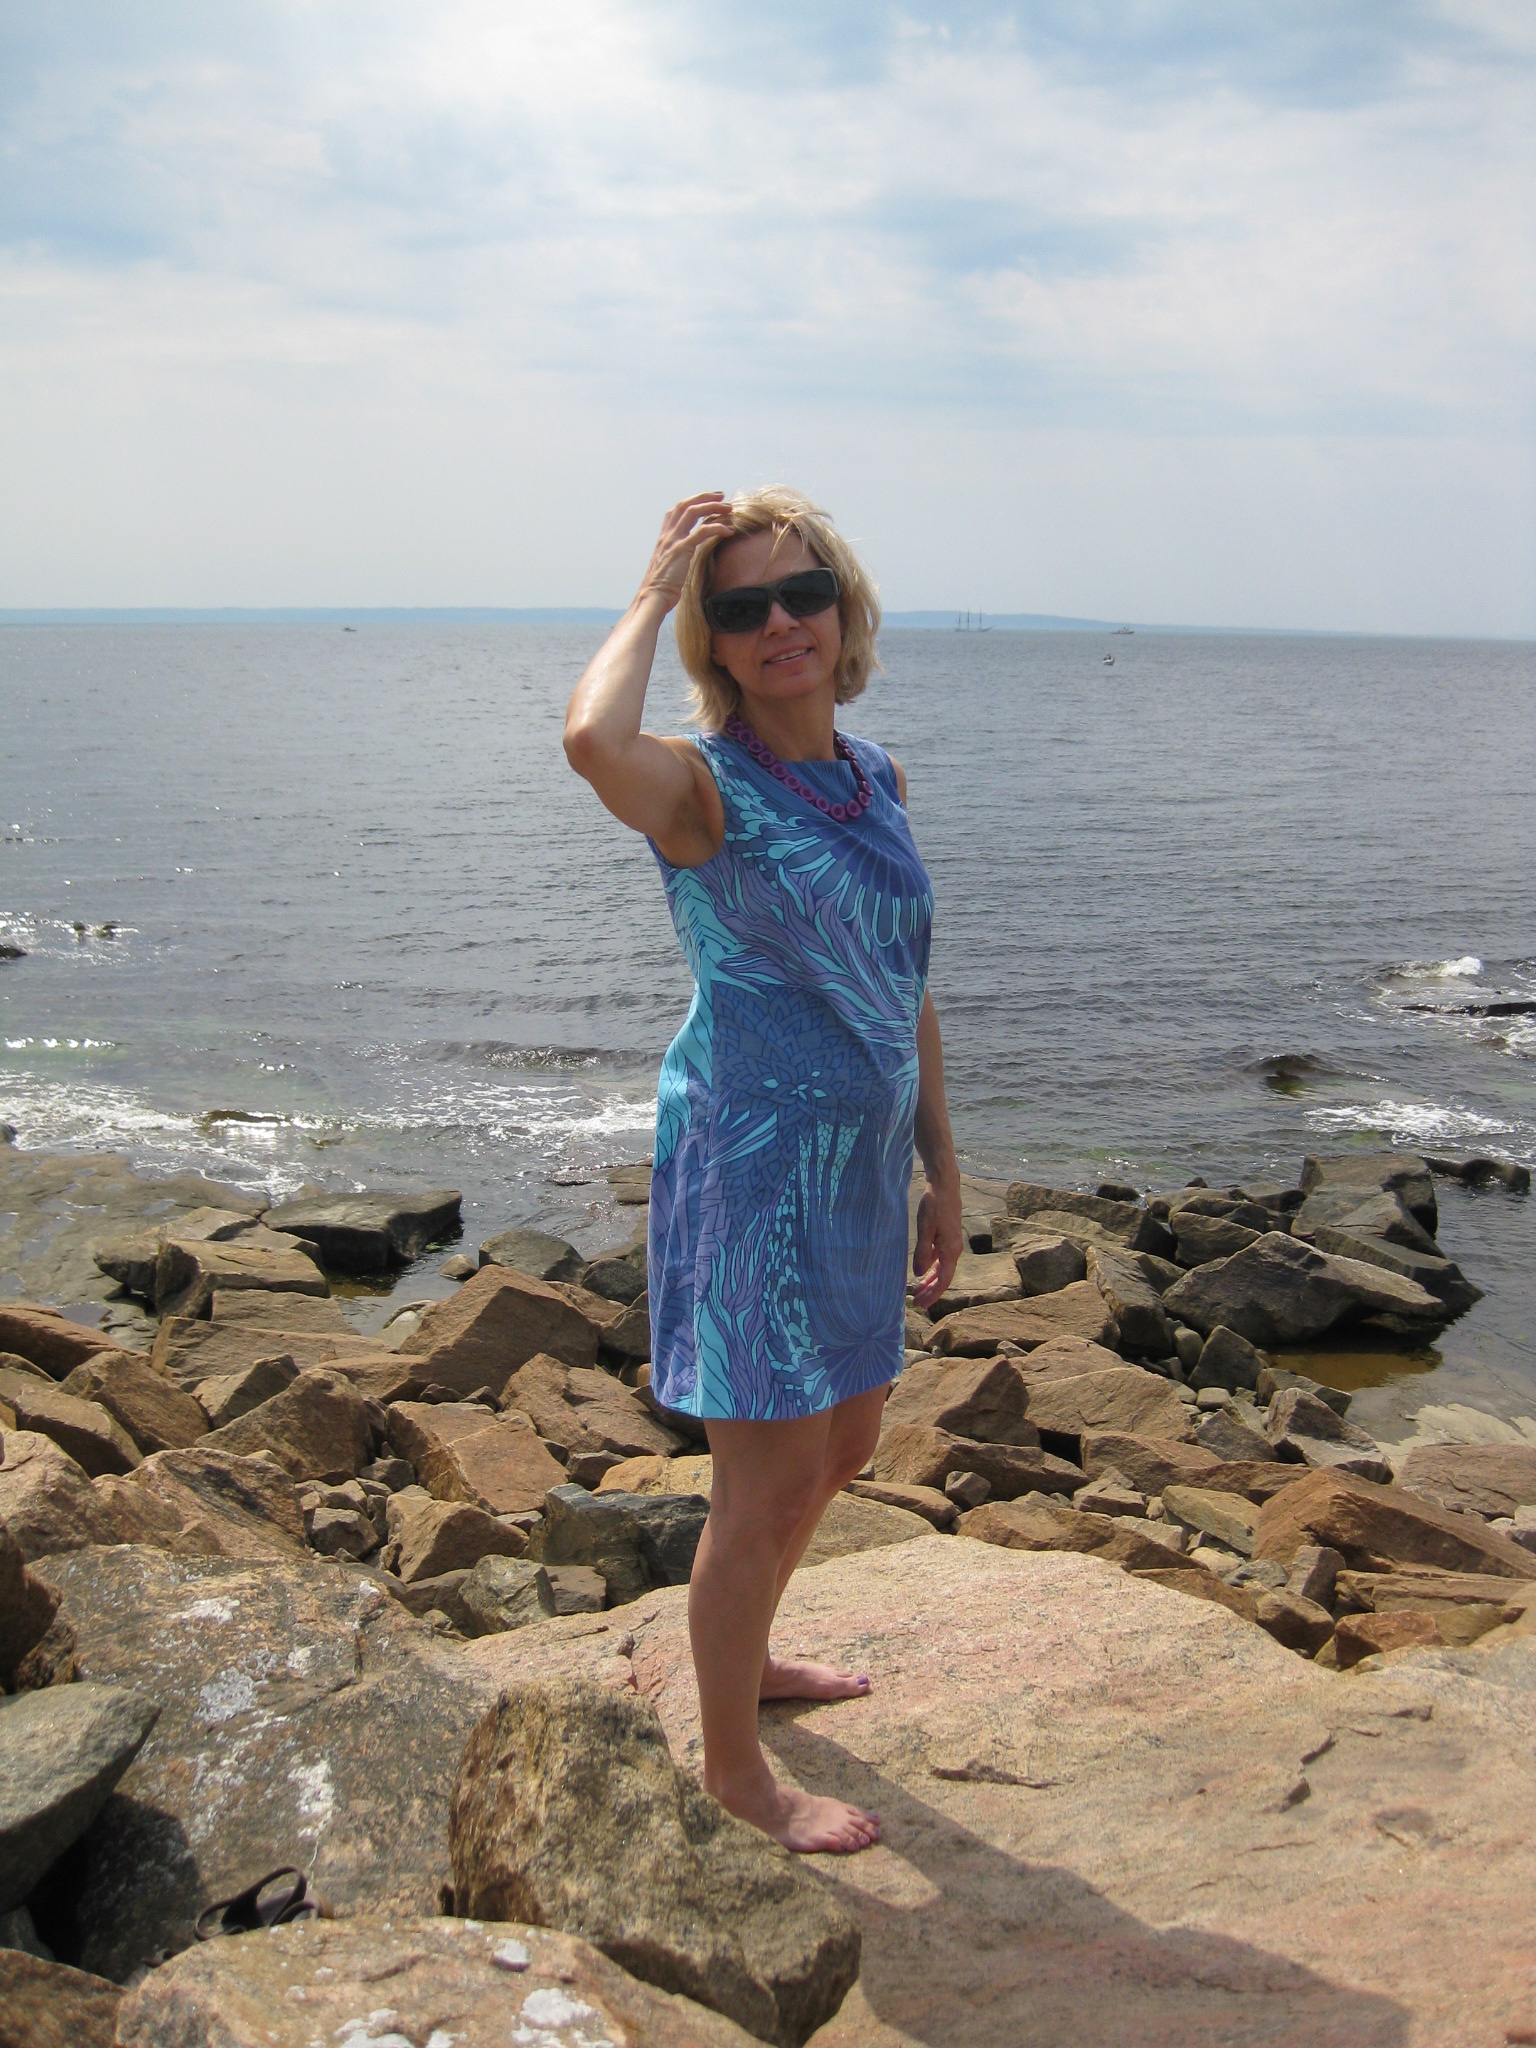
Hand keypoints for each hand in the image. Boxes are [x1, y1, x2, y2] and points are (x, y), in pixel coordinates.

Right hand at [638, 493, 735, 611]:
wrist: (653, 598)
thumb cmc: (661, 589)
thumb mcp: (669, 567)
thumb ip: (677, 557)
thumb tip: (687, 559)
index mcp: (664, 538)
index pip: (676, 511)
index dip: (693, 501)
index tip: (709, 500)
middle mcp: (667, 535)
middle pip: (685, 505)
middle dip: (704, 497)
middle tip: (722, 497)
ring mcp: (673, 541)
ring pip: (693, 512)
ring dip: (713, 507)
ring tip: (728, 510)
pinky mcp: (681, 550)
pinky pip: (702, 532)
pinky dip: (717, 527)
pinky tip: (728, 531)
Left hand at [911, 1174, 963, 1311]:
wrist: (945, 1186)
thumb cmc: (934, 1206)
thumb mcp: (925, 1230)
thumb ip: (922, 1253)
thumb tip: (918, 1274)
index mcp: (950, 1251)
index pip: (943, 1280)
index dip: (933, 1294)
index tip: (921, 1304)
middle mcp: (954, 1249)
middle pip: (943, 1277)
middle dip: (931, 1291)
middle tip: (917, 1303)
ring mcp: (951, 1243)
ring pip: (942, 1268)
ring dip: (930, 1280)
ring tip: (918, 1290)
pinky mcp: (947, 1236)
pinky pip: (940, 1258)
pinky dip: (932, 1267)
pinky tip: (923, 1270)